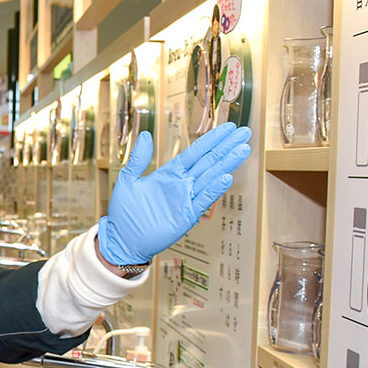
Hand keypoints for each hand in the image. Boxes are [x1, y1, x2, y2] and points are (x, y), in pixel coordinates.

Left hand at [98, 123, 251, 264]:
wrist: (123, 239)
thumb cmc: (125, 212)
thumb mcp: (128, 179)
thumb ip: (138, 158)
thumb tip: (144, 134)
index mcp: (170, 174)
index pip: (196, 152)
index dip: (211, 140)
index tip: (227, 128)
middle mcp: (182, 184)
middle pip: (209, 161)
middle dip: (226, 147)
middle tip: (244, 133)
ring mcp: (186, 199)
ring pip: (211, 178)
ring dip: (226, 164)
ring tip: (243, 150)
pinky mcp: (187, 216)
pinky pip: (203, 200)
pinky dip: (214, 189)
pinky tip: (227, 177)